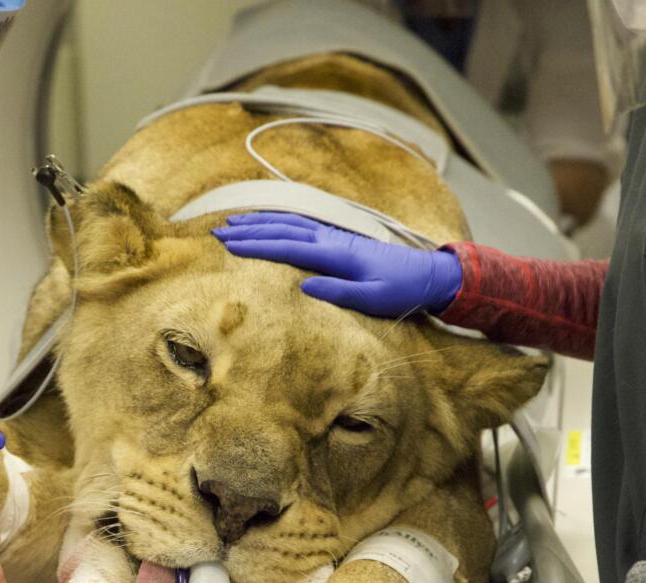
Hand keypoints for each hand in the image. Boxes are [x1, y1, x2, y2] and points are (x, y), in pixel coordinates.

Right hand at [212, 212, 461, 316]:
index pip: (288, 247)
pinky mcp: (339, 239)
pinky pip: (302, 224)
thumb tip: (304, 286)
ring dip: (260, 221)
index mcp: (337, 255)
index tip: (229, 245)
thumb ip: (340, 292)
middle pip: (283, 229)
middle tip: (217, 231)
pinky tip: (268, 222)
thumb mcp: (374, 299)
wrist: (428, 275)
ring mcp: (335, 236)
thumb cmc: (401, 291)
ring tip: (233, 223)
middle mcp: (332, 239)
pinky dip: (280, 220)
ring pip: (290, 222)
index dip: (256, 246)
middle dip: (249, 229)